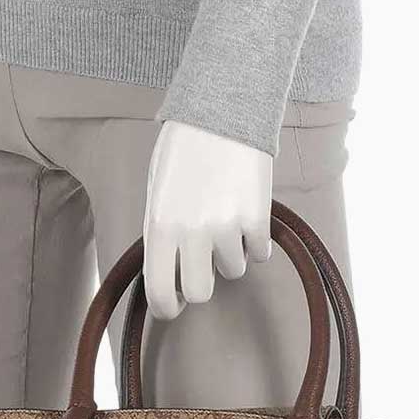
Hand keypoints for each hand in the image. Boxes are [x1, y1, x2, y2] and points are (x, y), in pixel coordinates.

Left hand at [142, 121, 273, 319]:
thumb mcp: (157, 191)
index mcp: (159, 226)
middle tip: (204, 268)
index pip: (159, 290)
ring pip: (233, 270)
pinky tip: (248, 217)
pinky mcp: (258, 218)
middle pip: (200, 293)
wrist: (222, 111)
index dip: (167, 307)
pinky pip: (260, 253)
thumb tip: (168, 268)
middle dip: (201, 284)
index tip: (173, 306)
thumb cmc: (183, 148)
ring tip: (226, 221)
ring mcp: (227, 227)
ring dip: (231, 254)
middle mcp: (192, 233)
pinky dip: (256, 242)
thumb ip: (161, 231)